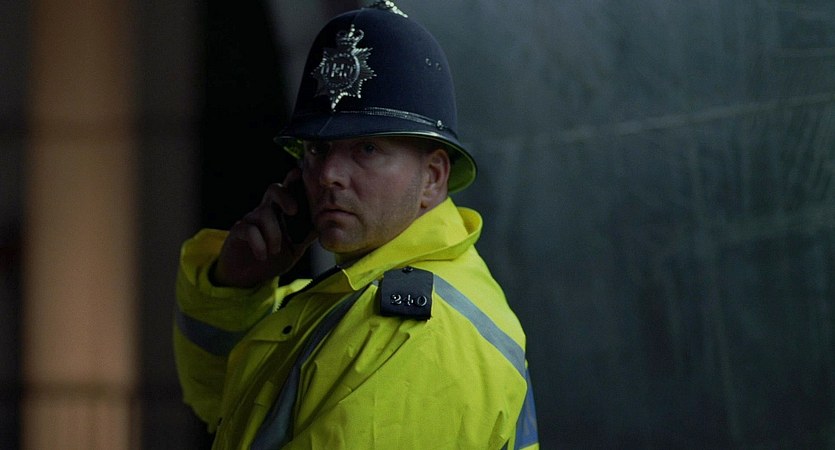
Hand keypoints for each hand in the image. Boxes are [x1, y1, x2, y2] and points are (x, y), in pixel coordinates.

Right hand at [212, 169, 315, 286]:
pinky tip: (263, 255)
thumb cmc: (273, 257)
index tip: (301, 174)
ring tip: (275, 251)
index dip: (294, 180)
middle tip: (293, 212)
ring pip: (264, 213)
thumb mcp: (296, 246)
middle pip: (274, 189)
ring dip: (274, 234)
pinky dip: (259, 244)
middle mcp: (266, 211)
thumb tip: (326, 223)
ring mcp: (251, 220)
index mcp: (281, 212)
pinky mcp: (238, 232)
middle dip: (285, 197)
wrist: (248, 277)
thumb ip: (307, 233)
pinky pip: (249, 230)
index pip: (289, 189)